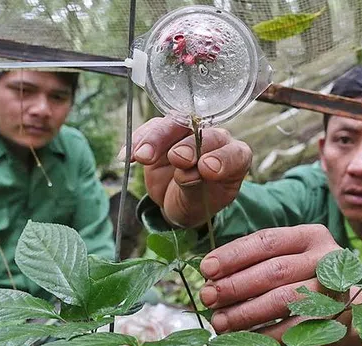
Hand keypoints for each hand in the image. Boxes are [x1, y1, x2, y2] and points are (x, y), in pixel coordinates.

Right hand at [120, 115, 251, 226]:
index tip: (207, 169)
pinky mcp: (165, 134)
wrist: (179, 202)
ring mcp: (188, 134)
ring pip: (174, 124)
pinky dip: (138, 140)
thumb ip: (195, 188)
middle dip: (189, 146)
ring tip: (143, 156)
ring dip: (157, 138)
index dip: (222, 158)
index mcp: (234, 158)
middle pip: (203, 134)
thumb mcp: (199, 204)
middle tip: (177, 158)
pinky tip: (126, 155)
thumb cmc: (197, 204)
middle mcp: (215, 140)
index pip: (234, 153)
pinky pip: (151, 129)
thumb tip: (185, 172)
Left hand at [199, 224, 361, 345]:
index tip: (206, 268)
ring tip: (219, 321)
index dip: (233, 255)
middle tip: (207, 297)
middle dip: (234, 286)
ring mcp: (334, 289)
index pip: (266, 241)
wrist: (343, 306)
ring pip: (283, 299)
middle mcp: (326, 258)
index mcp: (309, 236)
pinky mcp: (335, 318)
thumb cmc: (299, 277)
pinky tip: (242, 337)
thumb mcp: (281, 259)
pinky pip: (294, 328)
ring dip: (245, 313)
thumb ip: (251, 261)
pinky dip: (264, 334)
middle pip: (273, 270)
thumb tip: (210, 274)